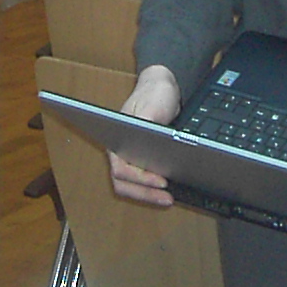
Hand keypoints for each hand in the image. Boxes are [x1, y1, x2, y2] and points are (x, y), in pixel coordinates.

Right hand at [108, 65, 181, 206]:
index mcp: (116, 140)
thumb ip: (148, 124)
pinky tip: (170, 191)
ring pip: (132, 186)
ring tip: (169, 198)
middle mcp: (120, 152)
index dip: (140, 180)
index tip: (160, 181)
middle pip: (124, 184)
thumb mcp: (153, 106)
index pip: (121, 170)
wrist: (162, 88)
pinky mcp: (144, 161)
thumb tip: (149, 143)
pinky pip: (143, 182)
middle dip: (145, 194)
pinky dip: (153, 190)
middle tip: (167, 197)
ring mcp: (131, 158)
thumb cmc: (153, 94)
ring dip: (148, 195)